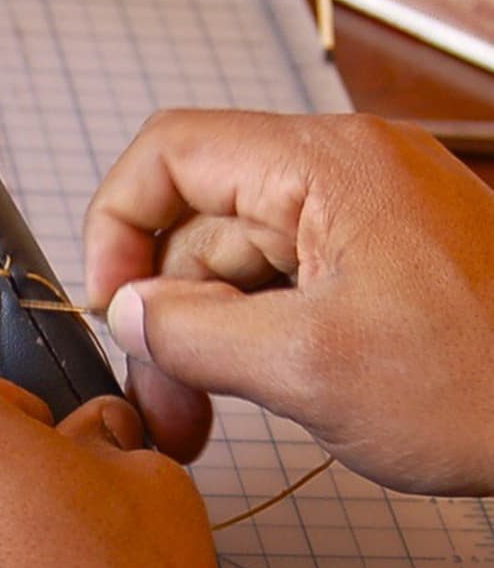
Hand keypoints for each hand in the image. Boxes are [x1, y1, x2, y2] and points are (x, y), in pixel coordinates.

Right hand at [83, 110, 493, 495]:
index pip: (173, 152)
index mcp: (325, 164)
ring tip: (202, 416)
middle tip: (162, 397)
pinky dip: (256, 335)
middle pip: (203, 219)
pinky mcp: (380, 254)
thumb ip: (195, 332)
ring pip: (241, 259)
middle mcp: (340, 171)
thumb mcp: (313, 368)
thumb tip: (128, 312)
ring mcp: (364, 212)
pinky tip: (254, 391)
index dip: (120, 222)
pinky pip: (287, 280)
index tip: (111, 301)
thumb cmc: (492, 381)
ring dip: (209, 335)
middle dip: (169, 310)